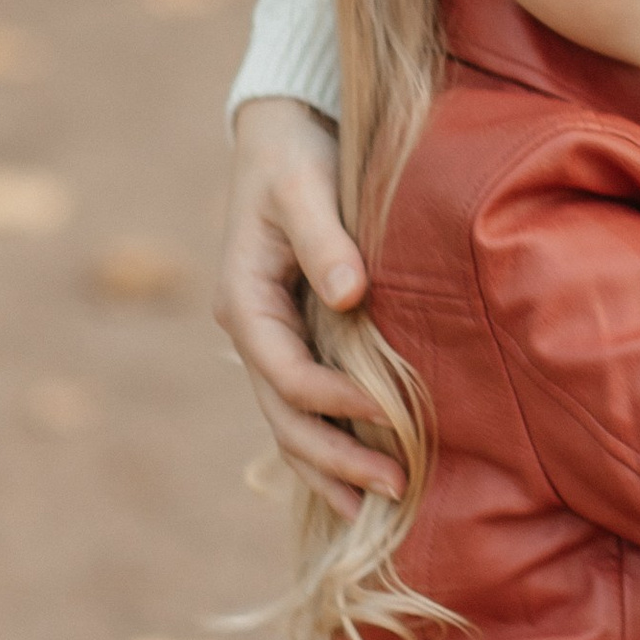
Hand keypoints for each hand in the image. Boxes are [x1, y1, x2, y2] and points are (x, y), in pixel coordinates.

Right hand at [214, 97, 401, 510]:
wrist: (285, 131)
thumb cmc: (296, 155)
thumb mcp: (304, 186)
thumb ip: (324, 238)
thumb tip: (349, 293)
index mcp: (244, 299)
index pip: (285, 372)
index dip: (336, 400)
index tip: (393, 416)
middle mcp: (253, 330)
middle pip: (285, 416)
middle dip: (335, 459)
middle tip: (395, 490)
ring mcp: (273, 339)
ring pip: (293, 421)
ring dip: (332, 466)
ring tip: (380, 507)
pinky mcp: (298, 336)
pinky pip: (309, 403)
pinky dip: (334, 440)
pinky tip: (367, 474)